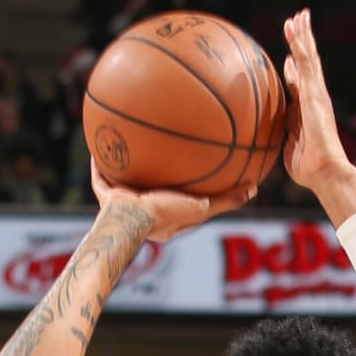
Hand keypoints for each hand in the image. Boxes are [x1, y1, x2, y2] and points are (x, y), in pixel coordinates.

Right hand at [88, 159, 253, 243]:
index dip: (183, 191)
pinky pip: (102, 176)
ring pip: (124, 183)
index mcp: (165, 218)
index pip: (175, 203)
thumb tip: (254, 188)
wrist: (133, 218)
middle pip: (149, 191)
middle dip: (153, 176)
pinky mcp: (107, 196)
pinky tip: (104, 138)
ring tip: (128, 145)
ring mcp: (123, 205)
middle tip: (159, 157)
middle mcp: (142, 212)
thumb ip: (227, 200)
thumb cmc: (167, 215)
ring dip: (125, 167)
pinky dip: (101, 162)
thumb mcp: (204, 207)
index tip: (192, 177)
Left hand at [281, 11, 355, 223]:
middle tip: (297, 22)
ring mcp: (316, 92)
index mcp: (306, 107)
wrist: (324, 171)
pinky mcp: (315, 92)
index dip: (294, 66)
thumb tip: (273, 120)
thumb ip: (283, 129)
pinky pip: (307, 62)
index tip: (288, 56)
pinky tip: (295, 28)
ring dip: (302, 35)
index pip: (299, 81)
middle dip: (302, 42)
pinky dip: (300, 44)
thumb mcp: (288, 144)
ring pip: (309, 56)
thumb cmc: (306, 167)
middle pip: (307, 62)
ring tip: (298, 16)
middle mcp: (314, 96)